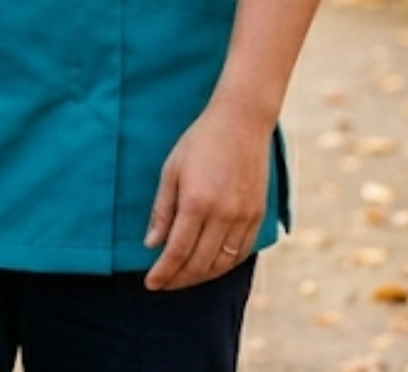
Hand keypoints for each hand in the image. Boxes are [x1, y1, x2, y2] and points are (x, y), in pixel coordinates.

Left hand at [142, 96, 271, 288]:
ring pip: (222, 263)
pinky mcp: (258, 215)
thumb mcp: (171, 170)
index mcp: (197, 202)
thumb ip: (162, 210)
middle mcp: (223, 215)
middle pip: (199, 263)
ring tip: (183, 277)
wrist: (241, 123)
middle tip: (164, 284)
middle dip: (179, 279)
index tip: (150, 283)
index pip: (177, 252)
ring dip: (201, 276)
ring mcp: (244, 217)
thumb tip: (151, 244)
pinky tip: (210, 265)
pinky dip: (224, 265)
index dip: (163, 273)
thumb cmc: (199, 142)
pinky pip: (241, 252)